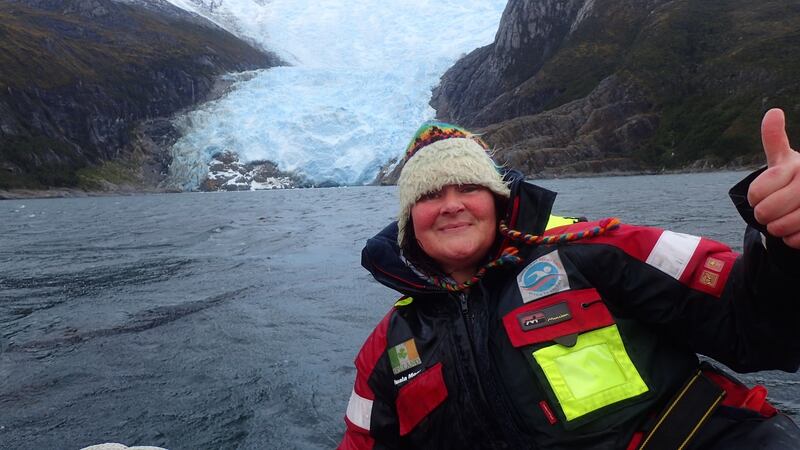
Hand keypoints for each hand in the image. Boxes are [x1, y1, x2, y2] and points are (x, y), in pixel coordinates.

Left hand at [748, 108, 799, 248]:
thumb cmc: (794, 177)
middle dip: (762, 215)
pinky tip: (794, 229)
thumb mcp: (783, 158)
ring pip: (780, 227)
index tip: (762, 194)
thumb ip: (774, 138)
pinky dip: (790, 239)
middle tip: (768, 211)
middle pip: (766, 211)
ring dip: (775, 228)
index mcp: (797, 166)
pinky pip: (795, 240)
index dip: (754, 197)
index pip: (757, 192)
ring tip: (781, 220)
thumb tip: (773, 112)